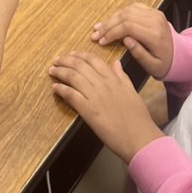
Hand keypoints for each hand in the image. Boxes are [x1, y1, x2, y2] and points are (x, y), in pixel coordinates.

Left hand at [49, 53, 163, 161]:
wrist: (139, 137)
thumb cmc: (138, 118)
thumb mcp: (132, 92)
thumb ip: (122, 77)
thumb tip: (116, 63)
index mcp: (114, 79)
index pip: (93, 60)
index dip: (80, 55)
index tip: (72, 55)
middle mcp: (103, 84)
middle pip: (80, 65)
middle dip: (66, 61)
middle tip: (57, 60)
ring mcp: (95, 96)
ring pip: (73, 77)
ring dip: (60, 72)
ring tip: (52, 70)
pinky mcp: (88, 110)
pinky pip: (71, 95)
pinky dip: (61, 89)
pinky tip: (55, 87)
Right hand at [90, 3, 173, 77]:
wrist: (180, 54)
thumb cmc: (165, 63)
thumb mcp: (152, 66)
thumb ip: (139, 53)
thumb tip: (125, 40)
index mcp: (155, 34)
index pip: (128, 27)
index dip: (112, 32)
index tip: (101, 41)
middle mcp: (155, 20)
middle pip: (125, 16)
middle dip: (107, 25)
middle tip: (95, 34)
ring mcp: (154, 13)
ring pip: (127, 10)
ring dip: (111, 18)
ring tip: (99, 28)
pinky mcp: (152, 11)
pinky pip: (132, 7)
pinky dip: (120, 13)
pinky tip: (111, 21)